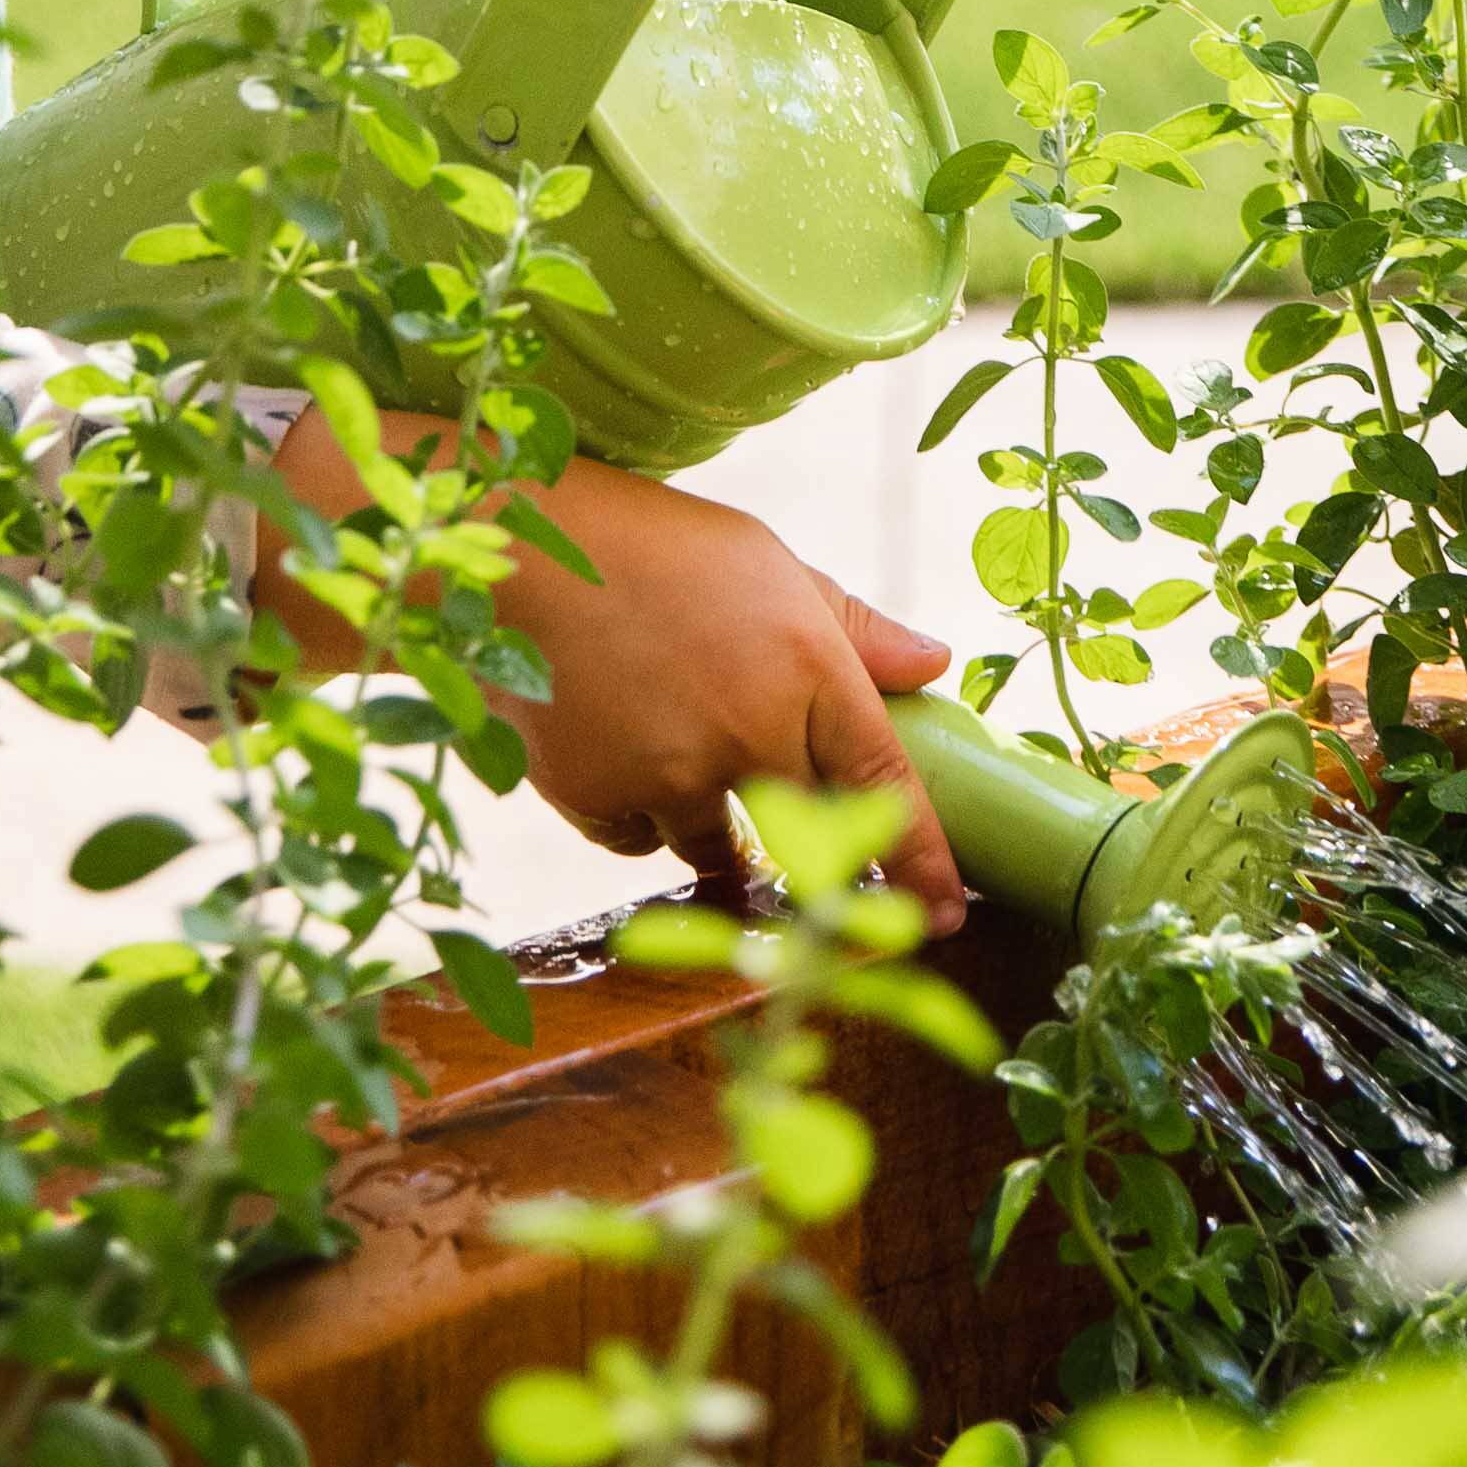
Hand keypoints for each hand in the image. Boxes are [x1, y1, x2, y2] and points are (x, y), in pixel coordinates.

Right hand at [268, 430, 960, 921]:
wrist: (520, 554)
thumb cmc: (656, 551)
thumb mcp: (771, 567)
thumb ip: (856, 630)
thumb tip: (935, 668)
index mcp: (808, 668)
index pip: (886, 784)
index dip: (921, 860)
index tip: (946, 915)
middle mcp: (749, 733)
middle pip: (806, 836)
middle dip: (806, 842)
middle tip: (777, 808)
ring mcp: (672, 776)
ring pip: (719, 845)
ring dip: (709, 811)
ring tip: (668, 724)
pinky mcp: (600, 802)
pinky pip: (640, 839)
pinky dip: (638, 807)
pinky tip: (613, 735)